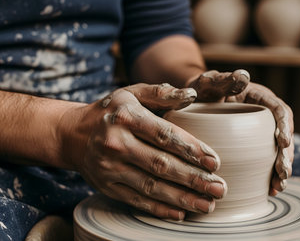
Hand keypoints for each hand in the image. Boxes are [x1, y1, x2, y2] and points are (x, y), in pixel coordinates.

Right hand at [57, 83, 226, 219]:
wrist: (73, 134)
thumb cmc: (112, 111)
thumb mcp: (132, 93)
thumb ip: (161, 93)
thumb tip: (192, 94)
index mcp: (126, 117)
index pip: (164, 135)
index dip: (191, 149)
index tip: (215, 162)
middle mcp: (116, 143)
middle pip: (161, 165)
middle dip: (193, 179)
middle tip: (219, 188)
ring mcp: (109, 168)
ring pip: (151, 187)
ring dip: (182, 198)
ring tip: (208, 205)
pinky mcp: (106, 187)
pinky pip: (136, 200)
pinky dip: (160, 209)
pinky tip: (181, 214)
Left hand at [188, 70, 293, 195]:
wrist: (195, 101)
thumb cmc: (202, 90)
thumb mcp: (210, 83)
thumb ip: (224, 80)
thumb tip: (243, 76)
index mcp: (260, 97)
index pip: (279, 110)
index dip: (284, 126)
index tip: (283, 142)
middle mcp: (265, 115)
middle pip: (284, 134)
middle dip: (285, 155)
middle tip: (282, 174)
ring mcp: (261, 132)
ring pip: (279, 151)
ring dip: (282, 169)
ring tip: (278, 186)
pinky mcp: (255, 146)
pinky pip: (268, 160)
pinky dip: (271, 175)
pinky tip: (270, 189)